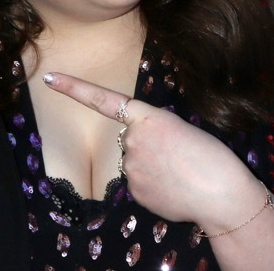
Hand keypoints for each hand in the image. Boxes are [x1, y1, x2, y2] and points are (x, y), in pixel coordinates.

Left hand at [42, 72, 264, 230]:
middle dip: (148, 148)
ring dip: (152, 169)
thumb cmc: (212, 158)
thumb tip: (143, 150)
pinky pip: (140, 185)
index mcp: (147, 117)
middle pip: (129, 141)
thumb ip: (154, 132)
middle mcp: (132, 140)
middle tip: (179, 157)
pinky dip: (155, 188)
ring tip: (181, 175)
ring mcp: (130, 167)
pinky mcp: (135, 192)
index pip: (103, 99)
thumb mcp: (183, 129)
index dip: (74, 88)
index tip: (51, 78)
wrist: (223, 195)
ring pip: (135, 164)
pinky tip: (176, 190)